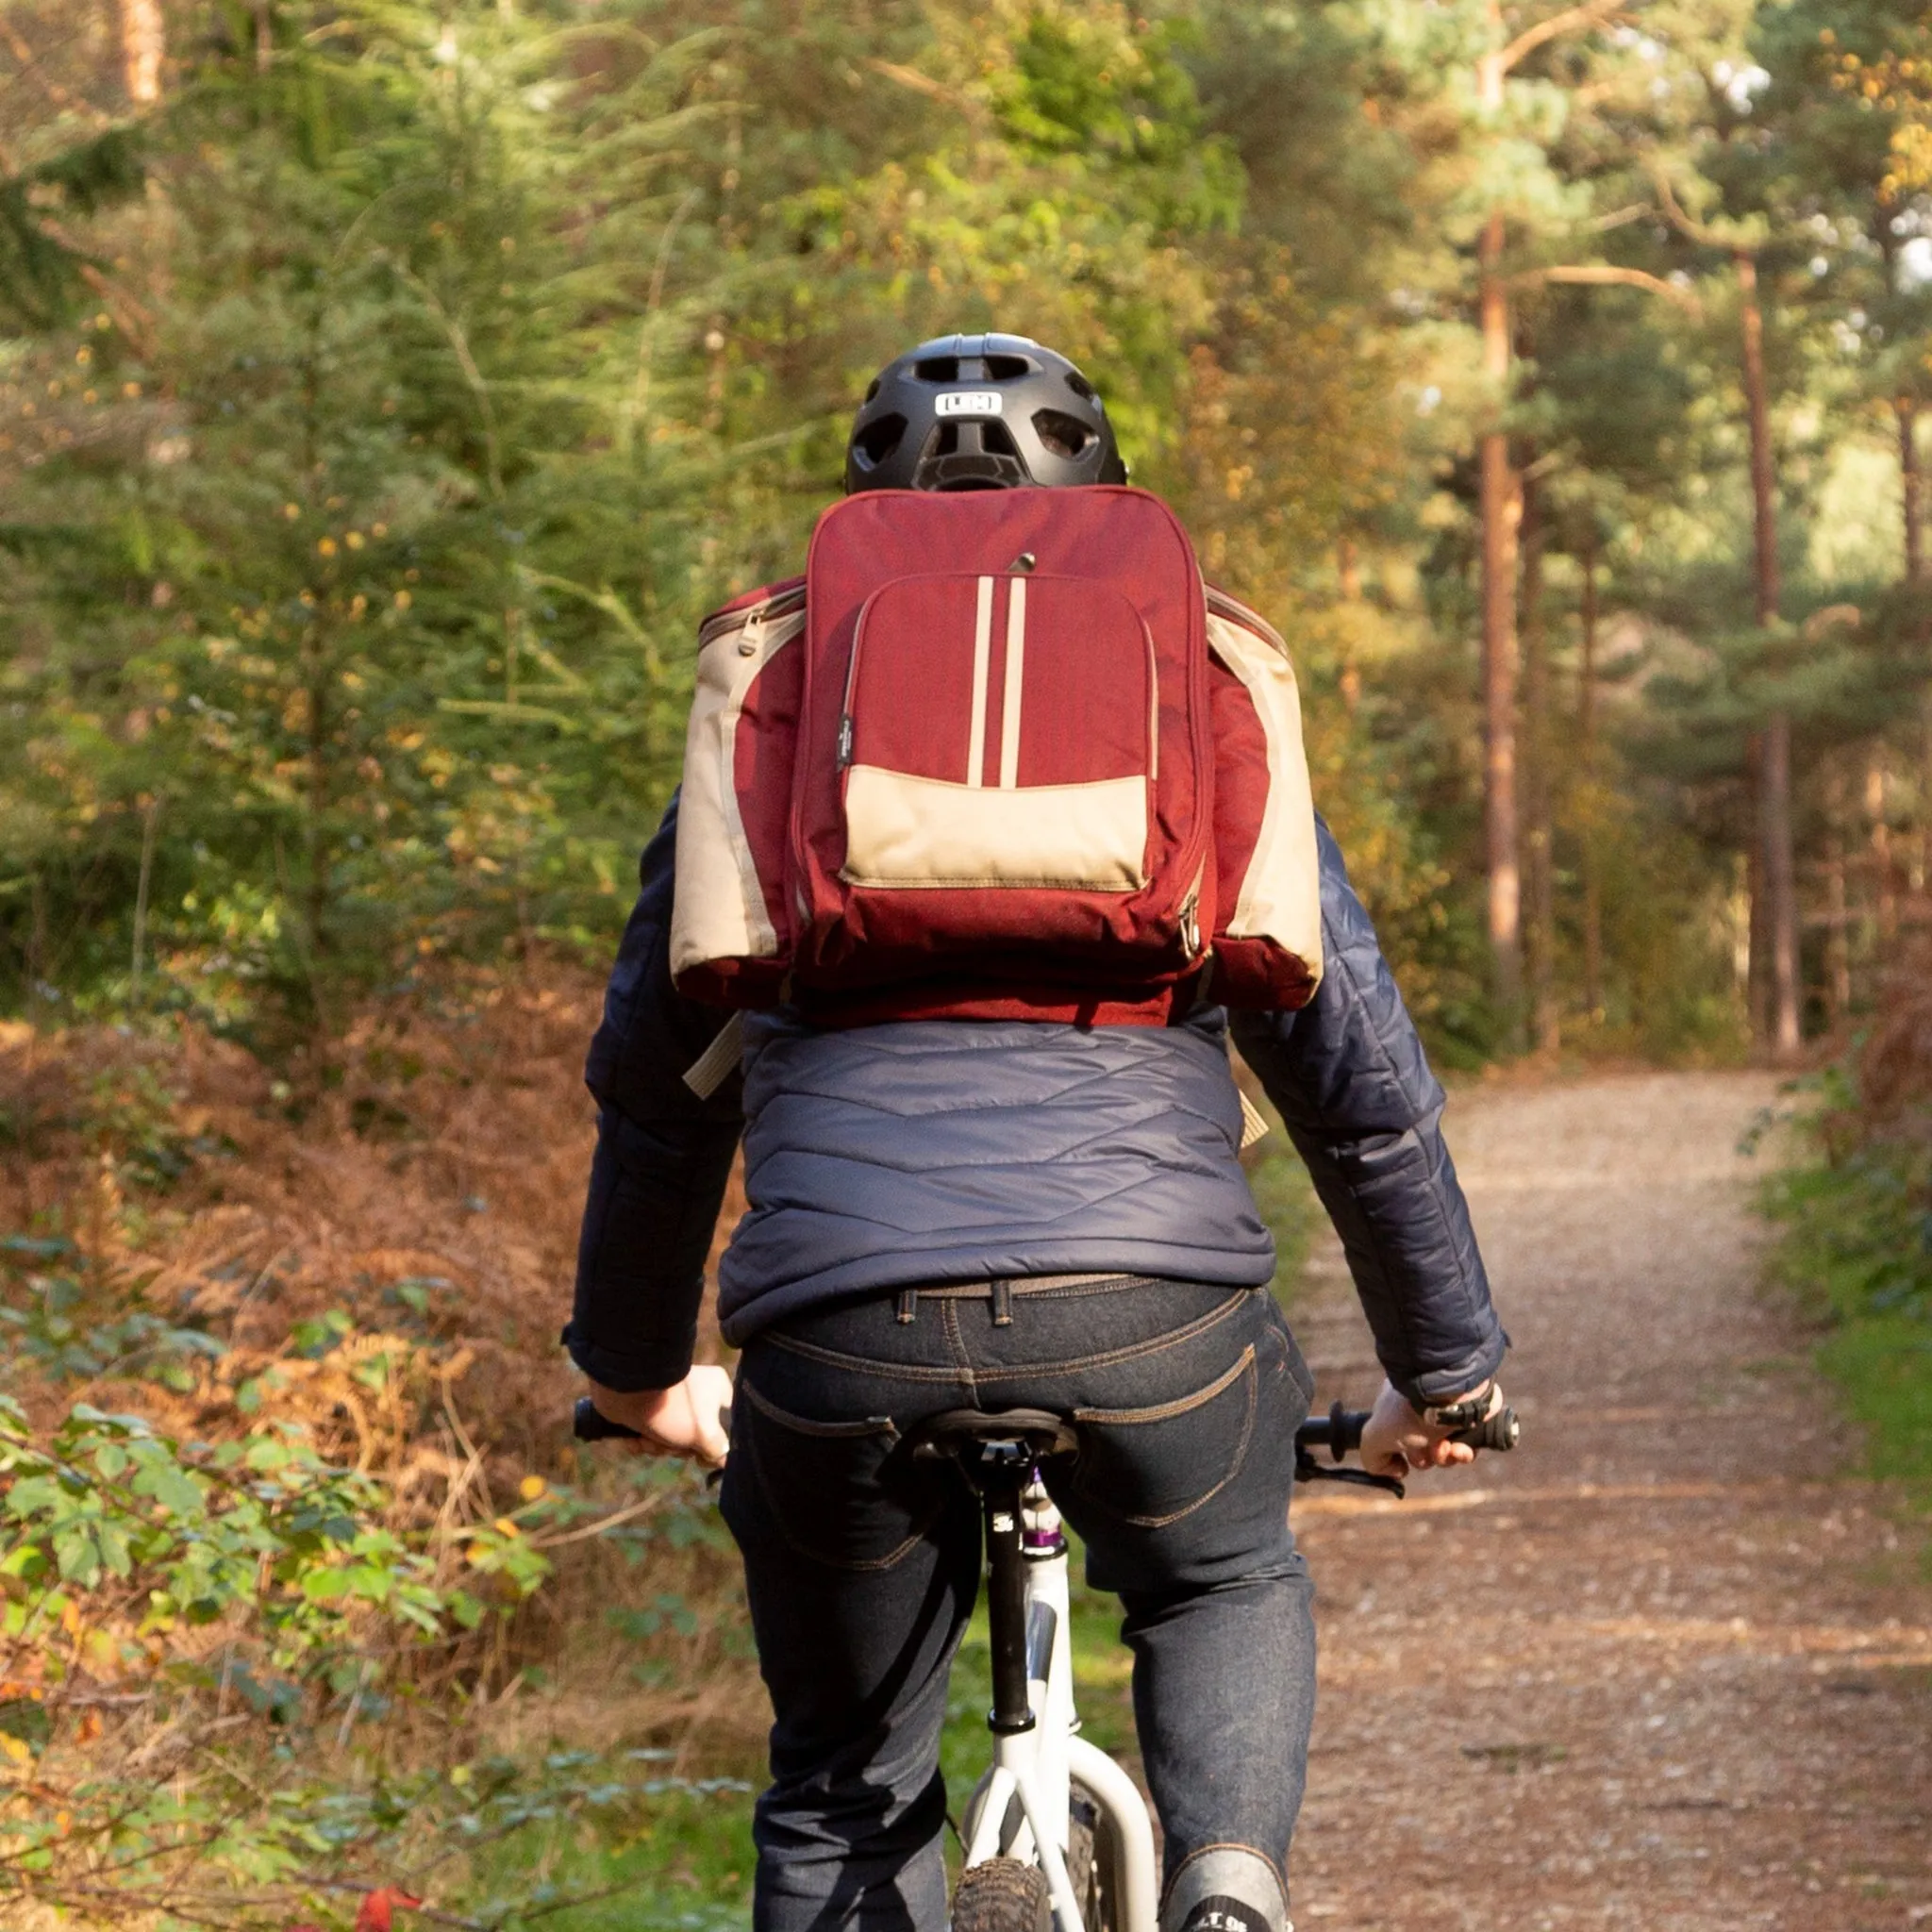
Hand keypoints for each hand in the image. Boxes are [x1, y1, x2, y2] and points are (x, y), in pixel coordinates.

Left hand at [586, 1365, 732, 1468]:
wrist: (623, 1391)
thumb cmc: (673, 1409)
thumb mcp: (706, 1434)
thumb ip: (719, 1450)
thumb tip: (723, 1459)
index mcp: (716, 1390)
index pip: (727, 1424)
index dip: (715, 1445)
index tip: (702, 1457)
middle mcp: (696, 1394)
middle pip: (696, 1437)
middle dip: (678, 1448)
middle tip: (671, 1442)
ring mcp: (671, 1402)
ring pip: (671, 1439)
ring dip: (659, 1446)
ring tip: (649, 1438)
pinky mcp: (647, 1409)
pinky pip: (652, 1435)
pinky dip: (643, 1441)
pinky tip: (637, 1437)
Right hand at [1358, 1377, 1498, 1479]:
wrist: (1451, 1395)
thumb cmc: (1410, 1413)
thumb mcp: (1375, 1437)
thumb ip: (1373, 1457)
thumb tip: (1398, 1470)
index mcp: (1394, 1404)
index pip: (1391, 1435)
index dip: (1395, 1452)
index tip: (1400, 1459)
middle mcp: (1419, 1406)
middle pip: (1419, 1447)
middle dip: (1422, 1457)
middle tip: (1424, 1450)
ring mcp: (1446, 1413)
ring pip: (1443, 1450)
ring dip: (1442, 1458)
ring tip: (1444, 1449)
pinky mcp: (1470, 1419)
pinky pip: (1467, 1446)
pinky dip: (1462, 1453)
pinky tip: (1460, 1450)